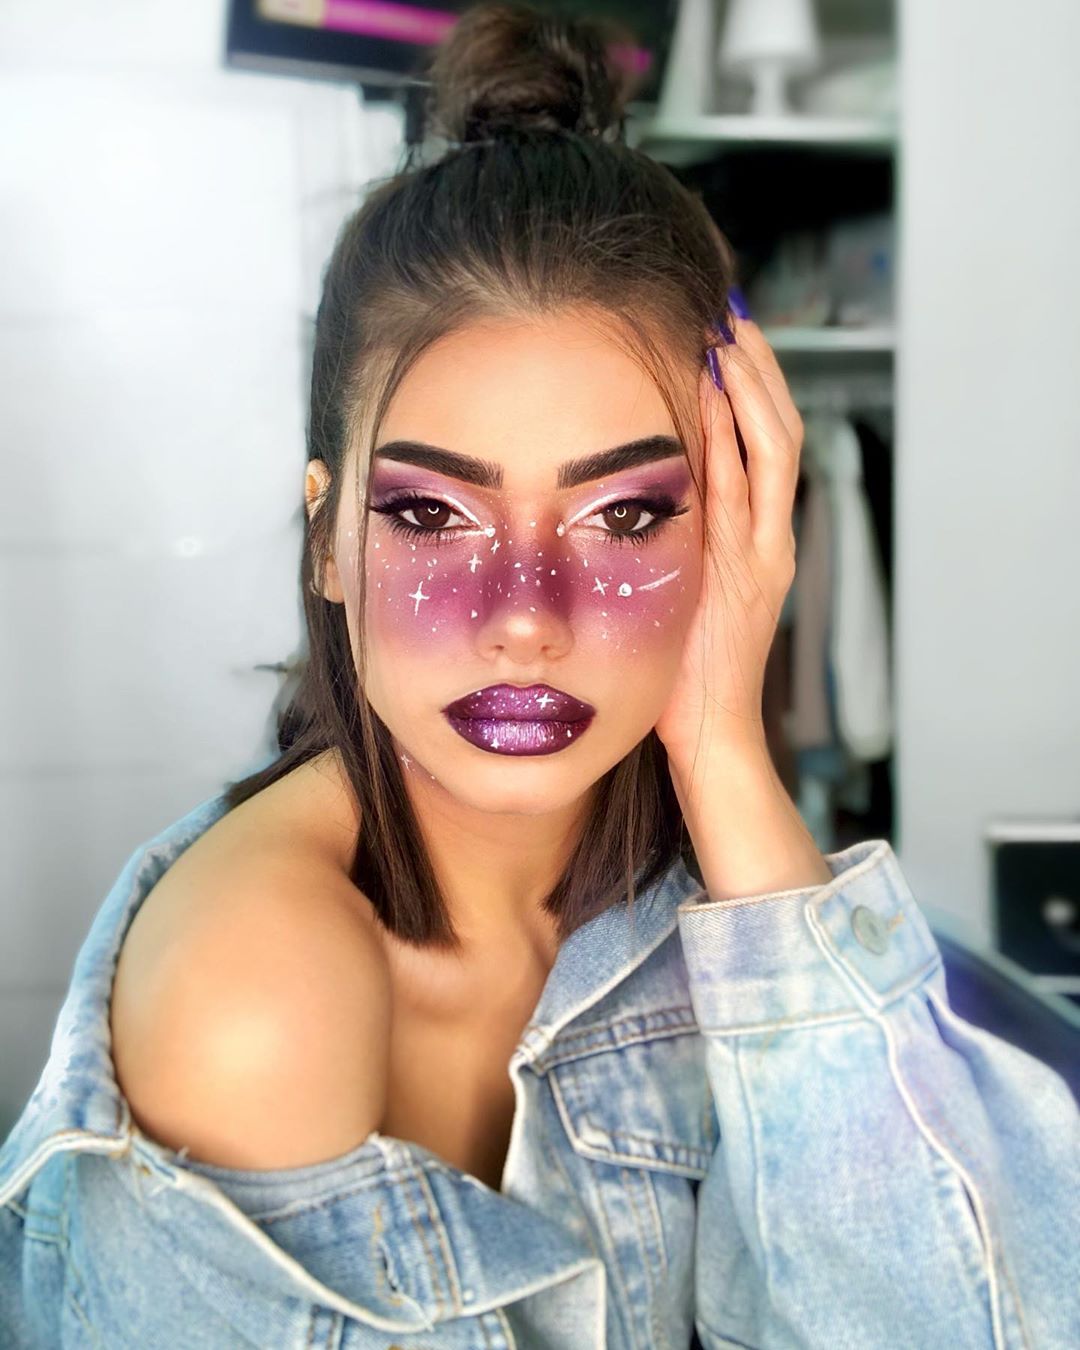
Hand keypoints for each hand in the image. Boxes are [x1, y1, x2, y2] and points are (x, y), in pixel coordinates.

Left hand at [654, 316, 803, 770]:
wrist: (711, 733)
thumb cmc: (683, 671)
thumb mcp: (676, 590)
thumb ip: (667, 542)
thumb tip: (623, 493)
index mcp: (751, 536)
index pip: (759, 438)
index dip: (745, 383)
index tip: (717, 332)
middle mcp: (766, 535)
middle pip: (777, 426)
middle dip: (755, 367)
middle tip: (726, 311)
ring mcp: (764, 550)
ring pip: (774, 446)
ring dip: (751, 385)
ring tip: (726, 331)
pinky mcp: (752, 572)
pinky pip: (749, 489)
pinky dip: (736, 437)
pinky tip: (716, 394)